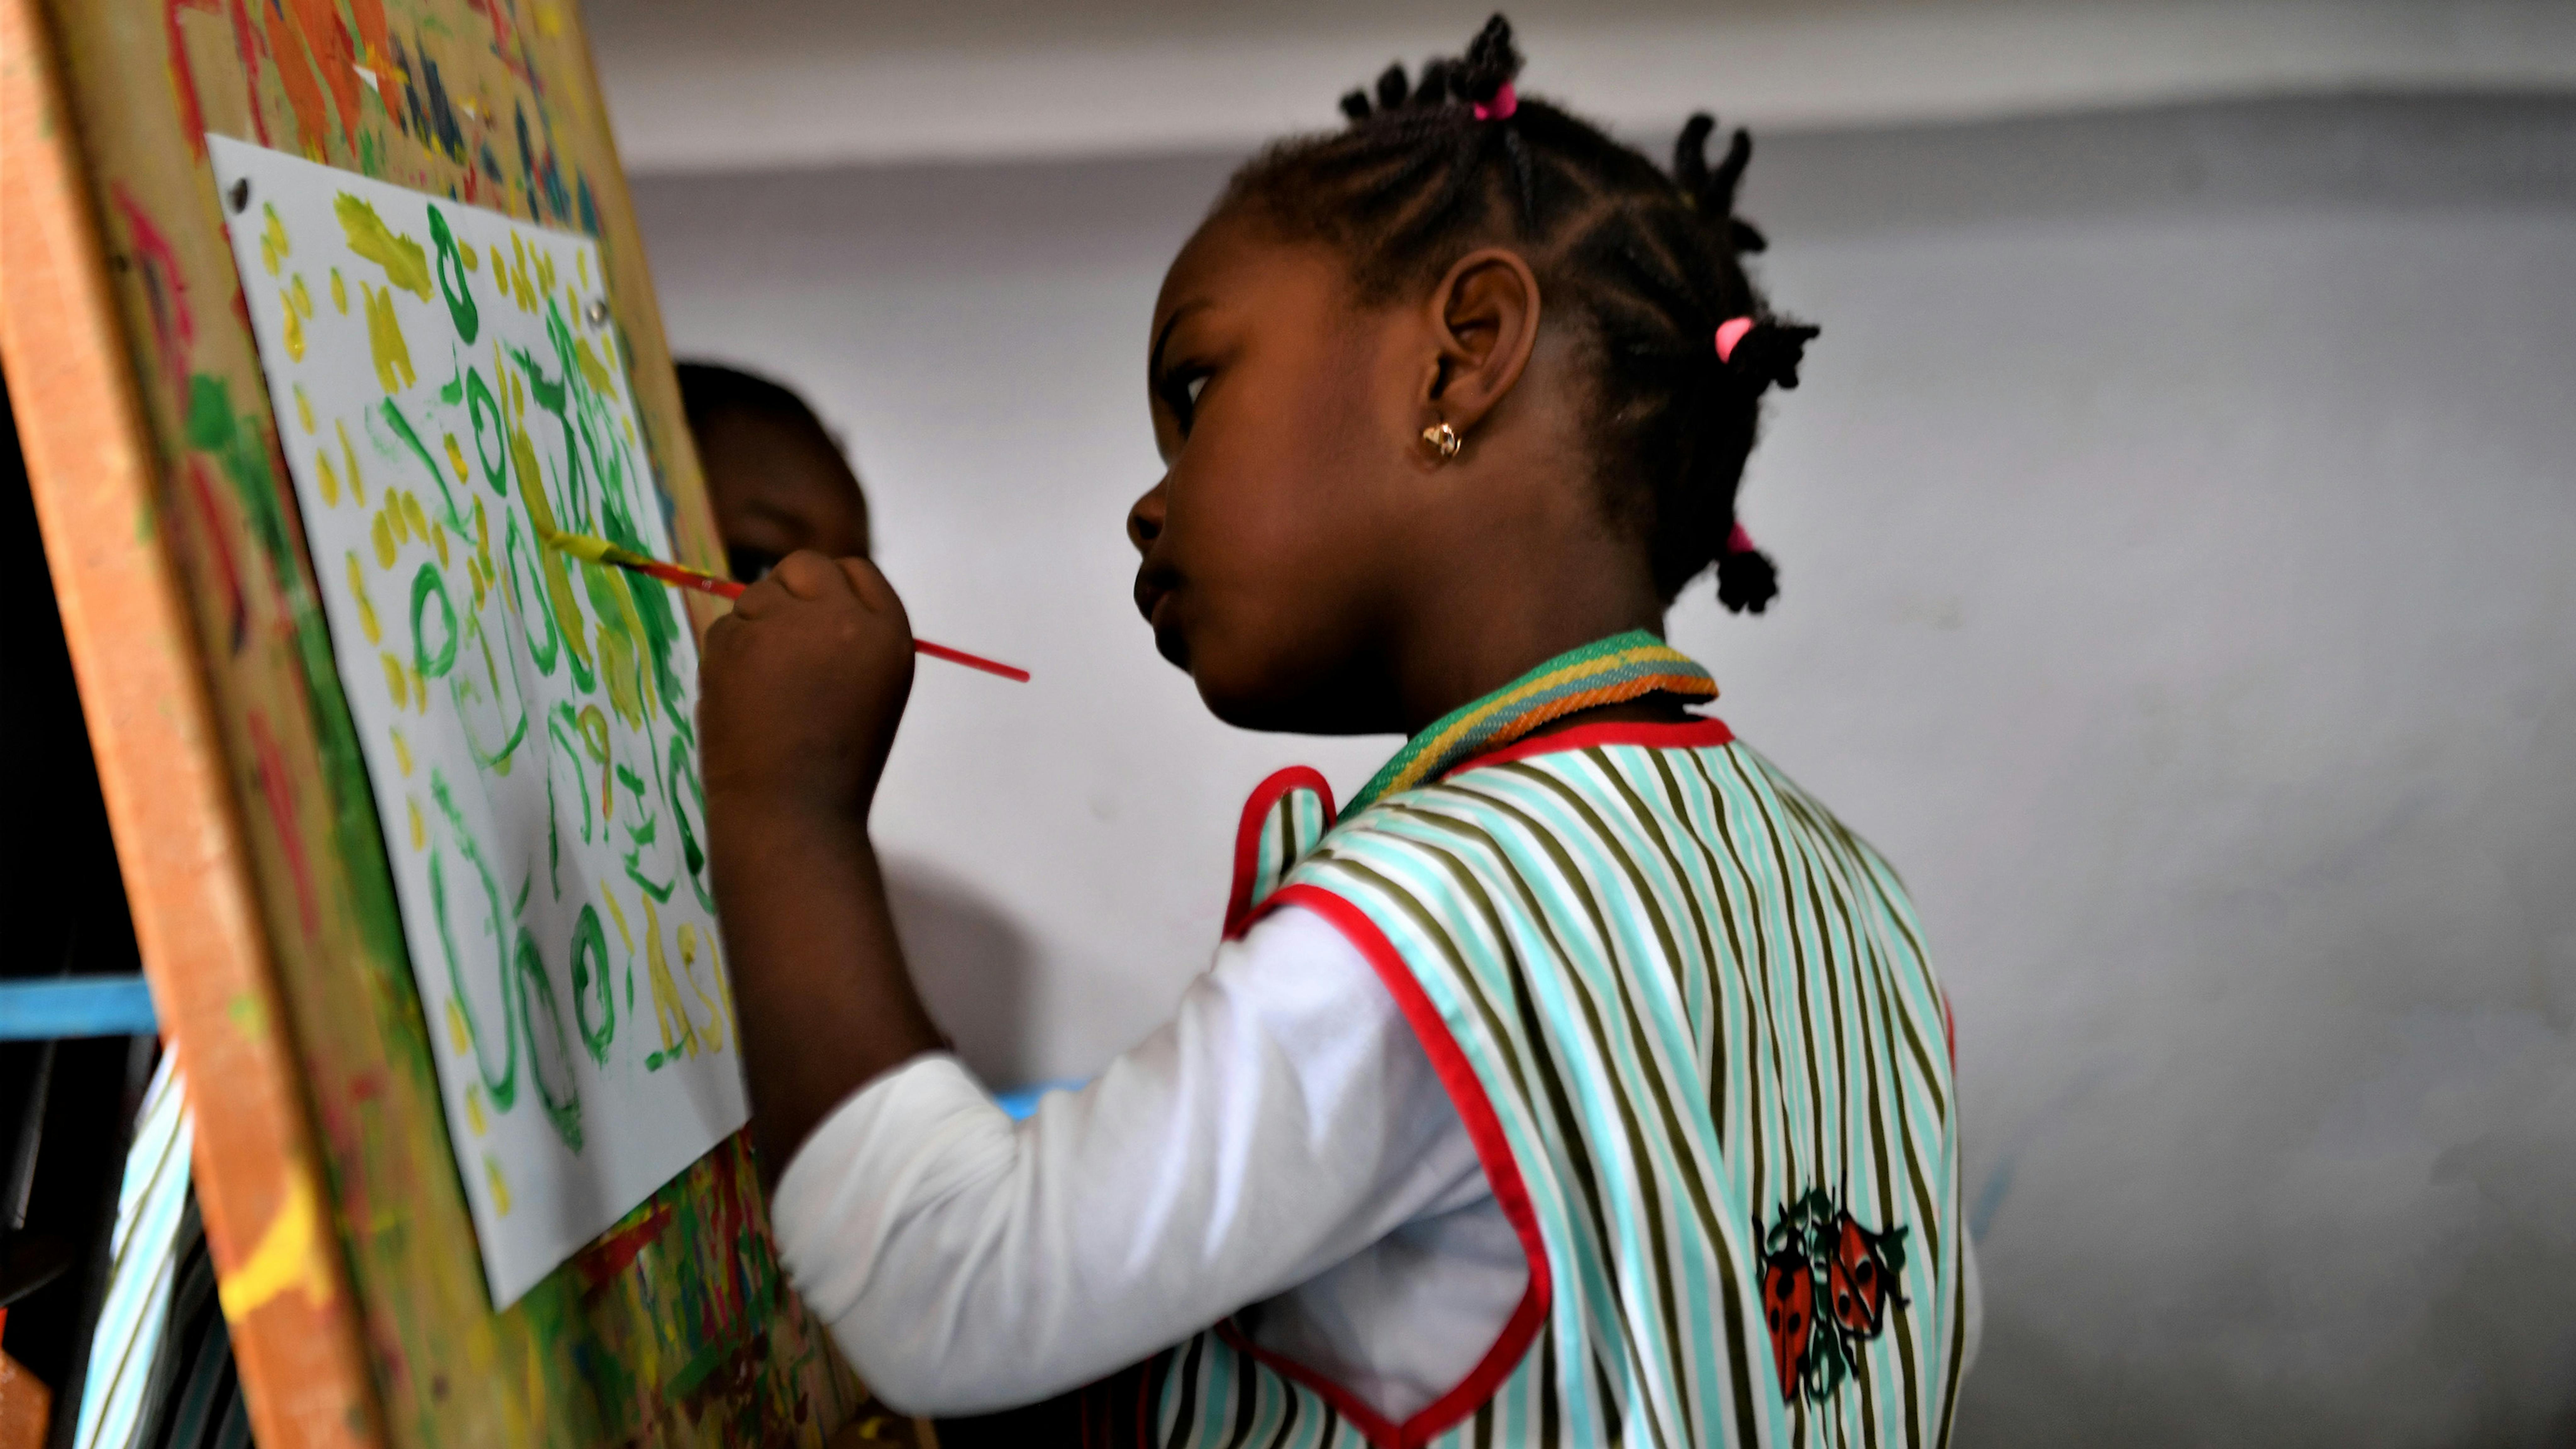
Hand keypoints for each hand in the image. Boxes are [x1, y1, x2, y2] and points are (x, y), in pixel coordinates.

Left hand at [699, 551, 915, 819]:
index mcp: (889, 631)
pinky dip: (728, 656)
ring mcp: (786, 625)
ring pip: (756, 595)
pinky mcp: (736, 641)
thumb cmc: (837, 761)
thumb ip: (851, 633)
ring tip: (768, 689)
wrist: (792, 813)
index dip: (833, 594)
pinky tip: (743, 699)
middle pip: (804, 566)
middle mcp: (843, 617)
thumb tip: (805, 593)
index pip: (856, 571)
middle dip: (790, 595)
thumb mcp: (872, 685)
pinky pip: (724, 627)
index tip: (820, 628)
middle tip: (786, 650)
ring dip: (756, 628)